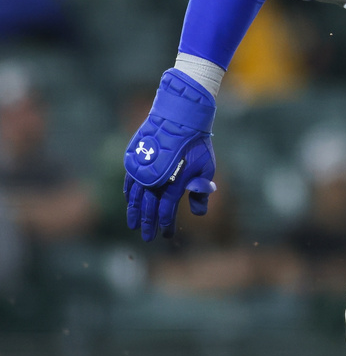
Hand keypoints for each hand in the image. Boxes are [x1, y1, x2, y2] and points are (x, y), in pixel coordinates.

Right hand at [123, 69, 217, 240]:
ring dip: (134, 212)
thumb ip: (201, 190)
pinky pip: (129, 181)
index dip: (166, 224)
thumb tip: (199, 213)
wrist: (180, 117)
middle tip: (148, 238)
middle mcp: (156, 179)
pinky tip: (129, 201)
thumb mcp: (206, 166)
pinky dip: (129, 194)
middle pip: (149, 207)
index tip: (166, 234)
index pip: (167, 210)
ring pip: (135, 197)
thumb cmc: (197, 144)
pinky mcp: (135, 160)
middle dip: (148, 224)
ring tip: (133, 225)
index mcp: (174, 183)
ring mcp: (143, 169)